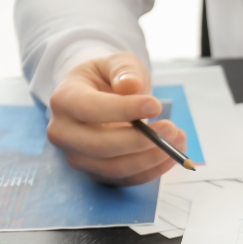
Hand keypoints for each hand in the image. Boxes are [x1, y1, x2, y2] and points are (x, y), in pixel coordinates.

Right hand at [48, 52, 185, 184]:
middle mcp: (64, 133)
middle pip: (101, 146)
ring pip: (115, 168)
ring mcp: (78, 157)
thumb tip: (131, 86)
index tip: (156, 105)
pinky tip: (172, 154)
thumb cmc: (108, 79)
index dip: (124, 110)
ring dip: (151, 158)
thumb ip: (124, 71)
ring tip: (178, 139)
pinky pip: (127, 179)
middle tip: (172, 128)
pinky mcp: (96, 174)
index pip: (90, 109)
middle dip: (141, 140)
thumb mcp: (116, 64)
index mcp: (64, 100)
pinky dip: (153, 170)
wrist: (98, 98)